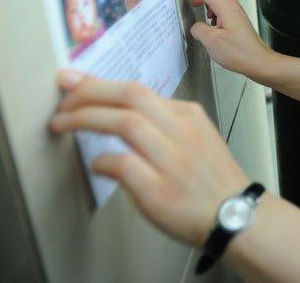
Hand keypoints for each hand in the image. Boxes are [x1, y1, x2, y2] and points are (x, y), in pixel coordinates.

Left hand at [49, 70, 250, 246]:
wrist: (236, 216)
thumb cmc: (213, 182)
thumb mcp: (198, 138)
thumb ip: (165, 125)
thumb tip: (122, 115)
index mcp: (189, 116)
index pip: (138, 89)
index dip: (100, 84)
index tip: (75, 82)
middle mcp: (182, 131)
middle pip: (131, 96)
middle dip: (90, 92)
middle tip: (63, 97)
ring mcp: (172, 160)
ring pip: (125, 123)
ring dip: (86, 119)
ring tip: (63, 123)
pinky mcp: (160, 190)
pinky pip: (123, 164)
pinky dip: (102, 161)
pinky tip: (97, 164)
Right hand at [171, 0, 272, 79]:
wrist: (259, 62)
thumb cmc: (239, 53)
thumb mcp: (212, 42)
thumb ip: (198, 29)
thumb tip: (197, 26)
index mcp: (225, 7)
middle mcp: (231, 6)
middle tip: (194, 3)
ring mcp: (235, 12)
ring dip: (207, 3)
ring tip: (205, 20)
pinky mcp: (236, 20)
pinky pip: (221, 8)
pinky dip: (213, 13)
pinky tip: (211, 28)